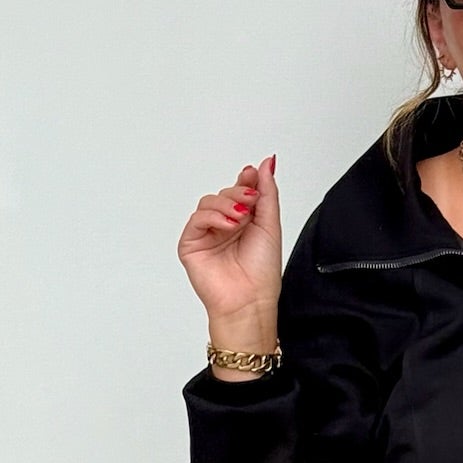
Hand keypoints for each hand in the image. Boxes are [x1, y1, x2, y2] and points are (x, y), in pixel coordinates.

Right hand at [177, 155, 281, 359]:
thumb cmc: (262, 272)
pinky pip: (197, 219)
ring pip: (208, 202)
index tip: (252, 175)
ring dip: (226, 204)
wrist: (250, 300)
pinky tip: (228, 226)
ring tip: (240, 220)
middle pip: (224, 194)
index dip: (246, 181)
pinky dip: (212, 217)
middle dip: (238, 193)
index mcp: (244, 223)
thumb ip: (267, 193)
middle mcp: (224, 226)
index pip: (240, 191)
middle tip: (251, 203)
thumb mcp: (270, 225)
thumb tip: (268, 163)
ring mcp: (206, 235)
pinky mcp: (191, 244)